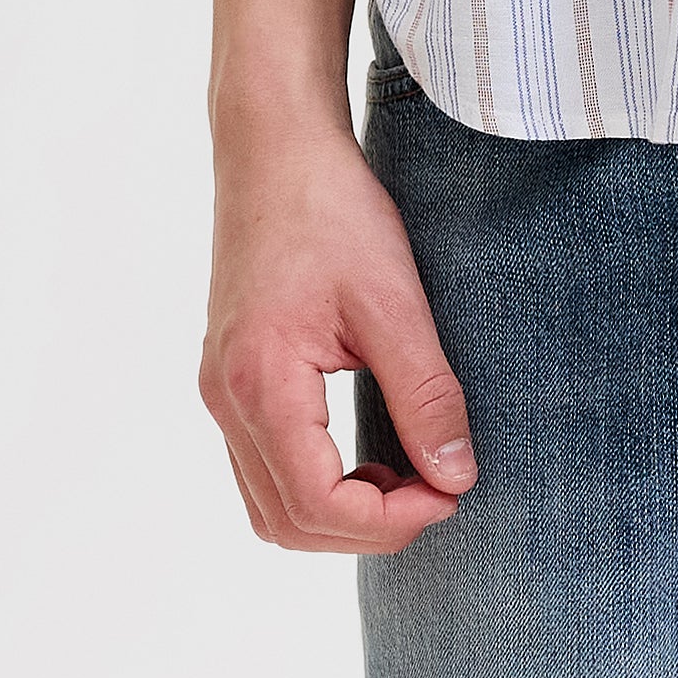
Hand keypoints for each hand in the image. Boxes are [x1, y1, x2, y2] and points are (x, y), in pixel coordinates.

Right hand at [202, 107, 476, 553]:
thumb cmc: (331, 210)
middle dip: (368, 528)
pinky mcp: (230, 380)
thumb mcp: (395, 302)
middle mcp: (226, 399)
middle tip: (438, 491)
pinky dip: (319, 484)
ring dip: (342, 513)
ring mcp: (221, 392)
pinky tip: (373, 452)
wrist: (274, 149)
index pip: (317, 503)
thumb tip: (456, 478)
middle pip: (286, 522)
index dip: (390, 519)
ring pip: (270, 505)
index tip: (450, 491)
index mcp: (261, 382)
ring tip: (409, 473)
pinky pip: (265, 468)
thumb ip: (426, 396)